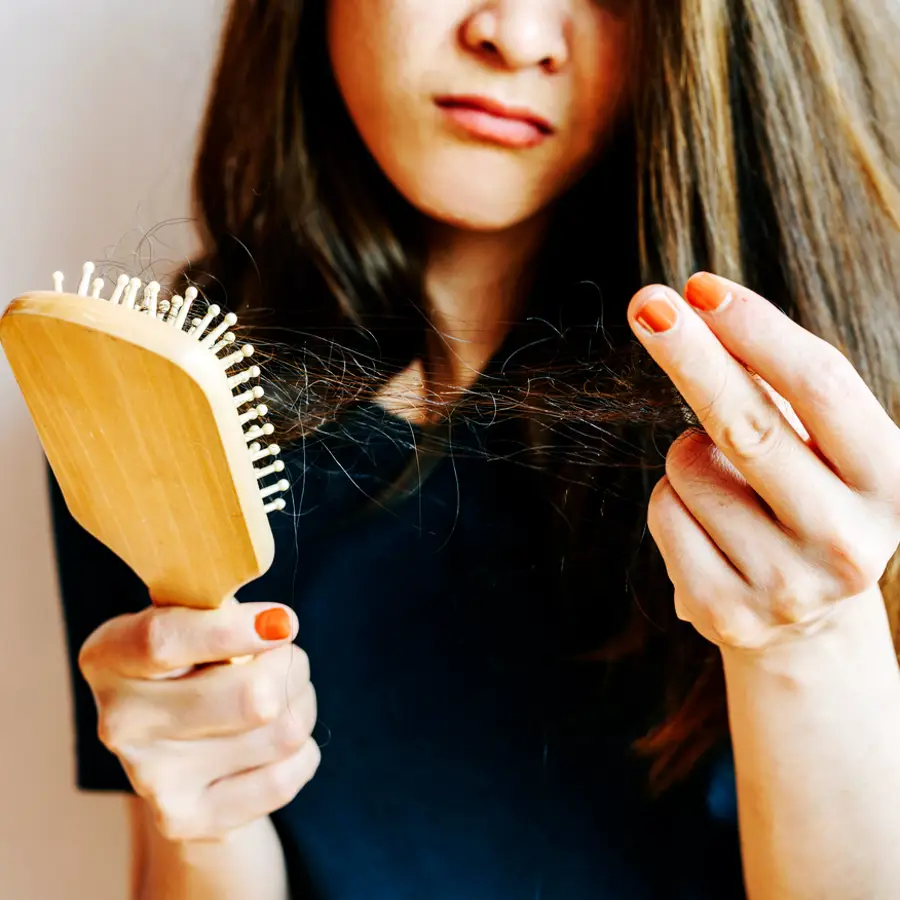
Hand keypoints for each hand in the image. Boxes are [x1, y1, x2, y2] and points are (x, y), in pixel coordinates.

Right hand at [78, 601, 318, 841]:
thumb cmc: (197, 661)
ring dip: (301, 704)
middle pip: (248, 697)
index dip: (233, 630)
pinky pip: (284, 777)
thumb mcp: (192, 620)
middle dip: (290, 667)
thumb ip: (219, 609)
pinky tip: (283, 739)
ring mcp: (149, 778)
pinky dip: (303, 751)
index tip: (284, 621)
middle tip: (290, 656)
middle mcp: (119, 721)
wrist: (179, 751)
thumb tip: (275, 624)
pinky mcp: (184, 820)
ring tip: (286, 694)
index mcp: (110, 656)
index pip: (164, 641)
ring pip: (280, 731)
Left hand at [628, 272, 899, 651]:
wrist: (805, 621)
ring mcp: (788, 584)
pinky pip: (663, 513)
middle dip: (690, 354)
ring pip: (688, 468)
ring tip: (730, 488)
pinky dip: (670, 501)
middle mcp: (849, 539)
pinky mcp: (726, 611)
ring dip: (688, 454)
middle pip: (748, 423)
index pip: (820, 385)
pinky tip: (710, 529)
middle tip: (645, 302)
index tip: (699, 287)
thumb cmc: (808, 499)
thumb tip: (691, 304)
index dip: (756, 329)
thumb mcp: (821, 444)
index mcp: (892, 480)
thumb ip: (773, 381)